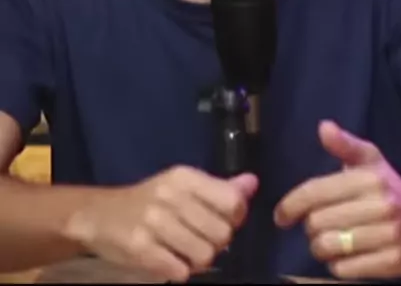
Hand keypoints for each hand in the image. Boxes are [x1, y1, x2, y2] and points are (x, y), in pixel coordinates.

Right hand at [66, 166, 257, 282]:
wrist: (100, 215)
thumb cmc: (150, 201)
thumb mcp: (183, 186)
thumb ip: (219, 189)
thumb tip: (252, 183)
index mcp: (185, 177)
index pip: (232, 202)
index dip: (234, 219)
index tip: (221, 221)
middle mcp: (171, 195)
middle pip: (222, 234)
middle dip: (215, 244)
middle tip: (199, 241)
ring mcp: (155, 221)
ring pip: (204, 256)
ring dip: (198, 261)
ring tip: (184, 252)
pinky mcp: (140, 248)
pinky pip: (180, 271)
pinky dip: (179, 271)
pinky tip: (168, 260)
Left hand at [274, 121, 400, 280]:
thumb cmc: (388, 188)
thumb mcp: (369, 160)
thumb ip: (344, 145)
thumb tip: (323, 127)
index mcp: (369, 177)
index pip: (316, 191)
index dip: (292, 204)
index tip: (281, 216)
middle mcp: (380, 205)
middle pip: (318, 222)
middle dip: (310, 226)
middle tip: (316, 225)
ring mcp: (388, 236)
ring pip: (329, 247)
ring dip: (320, 247)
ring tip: (327, 240)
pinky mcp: (392, 263)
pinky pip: (344, 269)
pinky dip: (335, 265)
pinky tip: (342, 255)